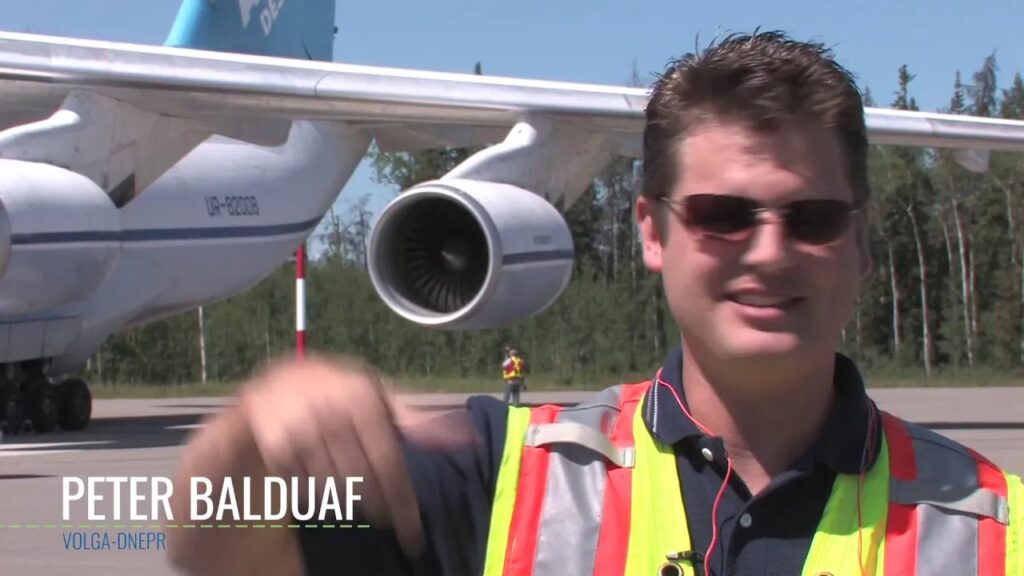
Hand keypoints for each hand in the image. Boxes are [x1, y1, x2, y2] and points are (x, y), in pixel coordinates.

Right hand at [237, 354, 471, 558]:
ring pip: (335, 488)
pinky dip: (314, 487)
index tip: (412, 535)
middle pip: (364, 483)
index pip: (390, 466)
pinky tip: (315, 469)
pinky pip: (306, 487)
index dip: (402, 504)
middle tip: (385, 516)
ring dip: (345, 492)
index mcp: (363, 398)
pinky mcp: (276, 447)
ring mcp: (302, 429)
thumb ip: (418, 422)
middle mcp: (333, 412)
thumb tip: (470, 436)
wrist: (277, 384)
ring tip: (344, 474)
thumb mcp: (379, 398)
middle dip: (378, 505)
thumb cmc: (340, 393)